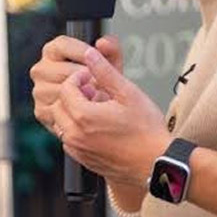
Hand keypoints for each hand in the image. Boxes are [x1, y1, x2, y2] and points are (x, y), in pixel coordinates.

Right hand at [30, 35, 121, 135]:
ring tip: (98, 96)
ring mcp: (39, 91)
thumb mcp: (109, 64)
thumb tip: (102, 43)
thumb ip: (111, 49)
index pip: (62, 45)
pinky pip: (58, 109)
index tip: (98, 61)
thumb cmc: (101, 82)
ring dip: (81, 95)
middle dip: (85, 77)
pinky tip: (88, 109)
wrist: (96, 113)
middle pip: (63, 70)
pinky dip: (75, 110)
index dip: (82, 52)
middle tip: (103, 84)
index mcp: (52, 51)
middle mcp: (40, 69)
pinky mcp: (40, 111)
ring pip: (61, 91)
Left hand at [49, 45, 170, 187]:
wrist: (157, 163)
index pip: (65, 88)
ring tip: (97, 108)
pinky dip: (76, 129)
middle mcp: (75, 135)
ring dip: (73, 112)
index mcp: (83, 116)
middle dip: (72, 94)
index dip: (78, 78)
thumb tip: (90, 53)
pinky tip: (97, 126)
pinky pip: (68, 140)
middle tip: (94, 92)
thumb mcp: (128, 93)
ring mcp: (78, 150)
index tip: (91, 77)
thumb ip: (105, 71)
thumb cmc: (147, 130)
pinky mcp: (83, 160)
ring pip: (61, 124)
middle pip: (59, 105)